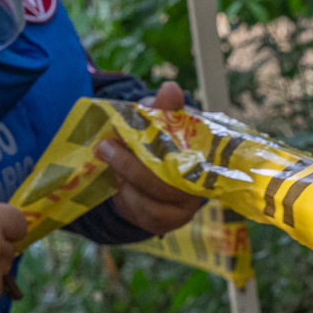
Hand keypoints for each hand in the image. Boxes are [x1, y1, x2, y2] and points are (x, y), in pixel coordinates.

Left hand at [99, 81, 205, 236]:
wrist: (150, 167)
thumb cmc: (160, 140)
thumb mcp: (160, 119)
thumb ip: (164, 107)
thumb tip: (170, 89)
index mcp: (207, 156)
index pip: (193, 153)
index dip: (164, 144)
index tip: (135, 130)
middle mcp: (201, 186)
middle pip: (167, 183)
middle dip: (131, 165)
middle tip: (105, 146)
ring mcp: (185, 208)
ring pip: (152, 203)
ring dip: (126, 182)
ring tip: (110, 163)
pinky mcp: (166, 222)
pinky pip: (142, 216)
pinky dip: (126, 199)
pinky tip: (118, 184)